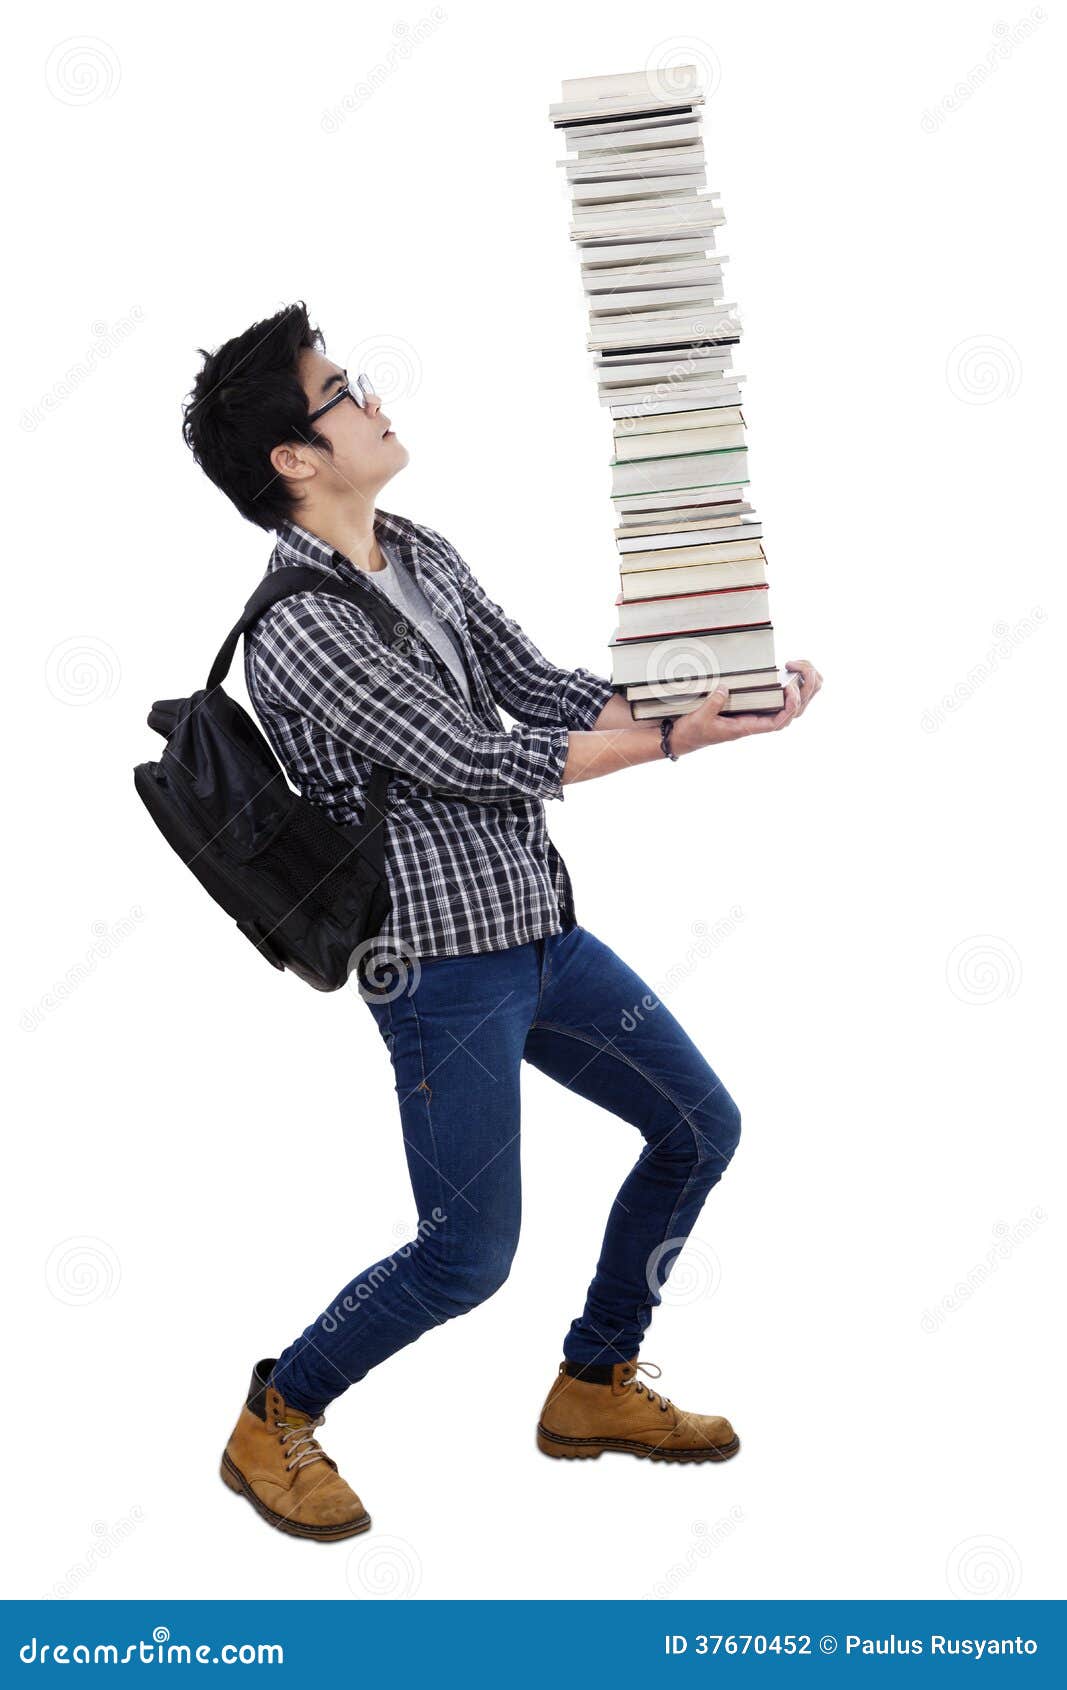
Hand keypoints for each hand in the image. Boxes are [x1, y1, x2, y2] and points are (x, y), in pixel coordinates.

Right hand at [672, 659, 822, 752]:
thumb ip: (714, 703)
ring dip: (797, 695)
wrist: (685, 737)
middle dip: (799, 698)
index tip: (790, 691)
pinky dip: (785, 694)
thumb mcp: (701, 717)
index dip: (788, 709)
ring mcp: (752, 717)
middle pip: (788, 716)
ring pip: (785, 711)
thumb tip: (725, 688)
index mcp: (746, 728)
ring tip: (798, 673)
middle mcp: (754, 723)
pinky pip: (774, 705)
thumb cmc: (694, 731)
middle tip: (797, 676)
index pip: (776, 723)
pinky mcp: (747, 710)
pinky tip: (786, 678)